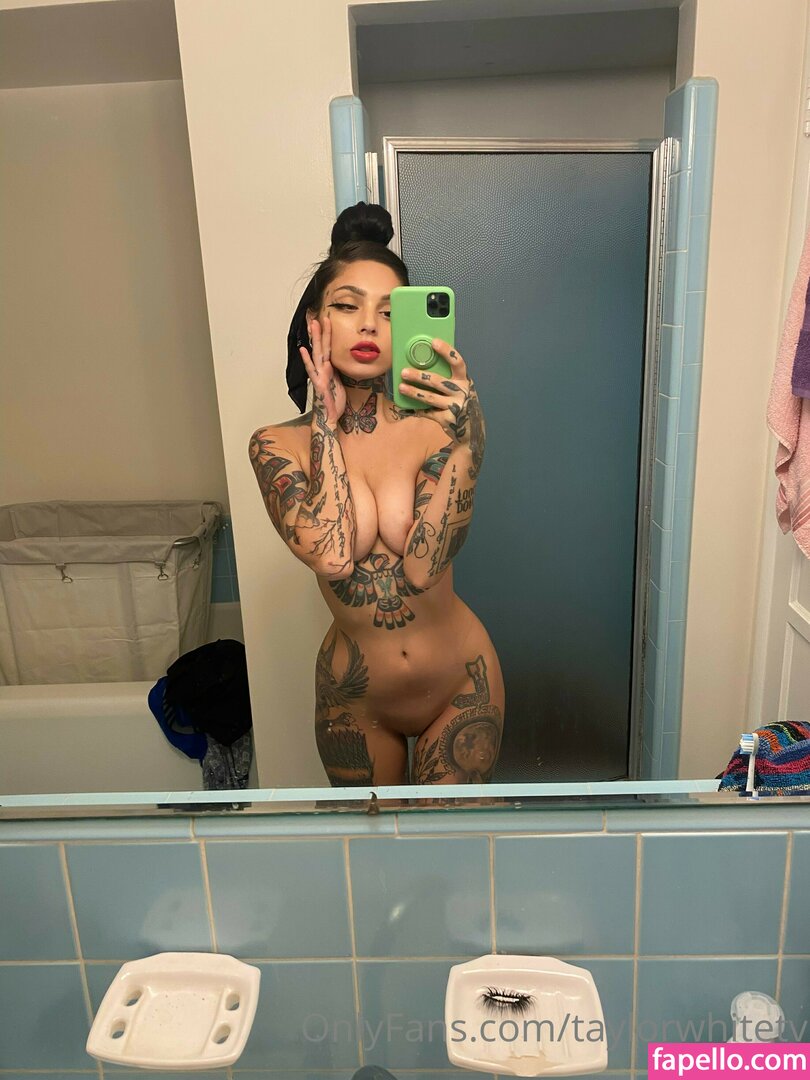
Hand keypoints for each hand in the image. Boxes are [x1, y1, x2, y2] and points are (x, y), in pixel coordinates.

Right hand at [300, 316, 345, 426]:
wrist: (329, 417)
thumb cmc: (334, 403)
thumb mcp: (340, 382)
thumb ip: (338, 371)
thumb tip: (341, 362)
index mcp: (328, 369)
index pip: (328, 348)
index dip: (328, 335)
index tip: (327, 322)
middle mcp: (322, 370)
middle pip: (322, 347)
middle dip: (321, 332)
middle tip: (318, 316)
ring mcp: (319, 376)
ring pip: (317, 354)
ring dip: (315, 339)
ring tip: (313, 325)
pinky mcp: (318, 384)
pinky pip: (312, 369)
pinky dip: (307, 359)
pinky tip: (303, 349)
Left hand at [398, 339, 485, 475]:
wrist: (471, 431)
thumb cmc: (460, 403)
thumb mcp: (459, 389)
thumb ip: (447, 379)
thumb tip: (422, 364)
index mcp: (465, 380)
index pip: (458, 362)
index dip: (446, 351)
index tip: (433, 342)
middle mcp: (462, 392)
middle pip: (438, 381)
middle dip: (419, 376)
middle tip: (404, 372)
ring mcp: (455, 406)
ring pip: (430, 398)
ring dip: (414, 392)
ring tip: (401, 387)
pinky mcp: (448, 419)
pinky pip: (428, 412)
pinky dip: (417, 409)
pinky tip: (407, 406)